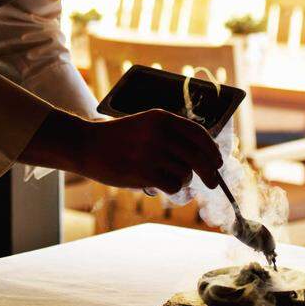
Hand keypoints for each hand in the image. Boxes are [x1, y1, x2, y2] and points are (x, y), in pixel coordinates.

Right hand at [19, 108, 222, 193]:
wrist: (87, 145)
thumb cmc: (119, 138)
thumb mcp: (147, 124)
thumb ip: (172, 135)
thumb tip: (205, 156)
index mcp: (163, 118)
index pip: (200, 134)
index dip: (213, 150)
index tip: (218, 161)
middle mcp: (160, 133)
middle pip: (199, 157)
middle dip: (210, 172)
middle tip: (212, 182)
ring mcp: (152, 153)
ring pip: (186, 173)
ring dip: (182, 179)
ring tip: (166, 176)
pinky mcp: (144, 172)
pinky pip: (173, 185)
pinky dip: (171, 187)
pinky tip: (159, 182)